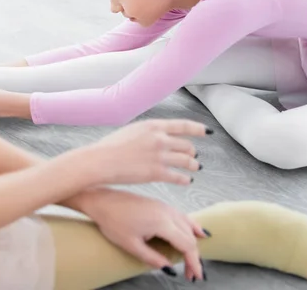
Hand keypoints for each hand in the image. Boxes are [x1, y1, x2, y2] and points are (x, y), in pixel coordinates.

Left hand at [81, 189, 207, 281]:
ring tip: (191, 260)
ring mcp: (165, 206)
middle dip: (193, 256)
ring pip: (188, 225)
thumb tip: (169, 269)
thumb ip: (152, 258)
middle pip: (190, 236)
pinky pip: (182, 216)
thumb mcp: (131, 245)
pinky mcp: (160, 204)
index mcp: (161, 222)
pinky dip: (191, 227)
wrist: (102, 201)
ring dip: (193, 243)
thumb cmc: (112, 221)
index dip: (194, 262)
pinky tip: (197, 233)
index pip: (187, 245)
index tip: (197, 276)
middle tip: (191, 273)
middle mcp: (167, 212)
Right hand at [88, 119, 207, 185]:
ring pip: (186, 161)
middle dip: (192, 151)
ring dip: (193, 165)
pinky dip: (185, 179)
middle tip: (193, 156)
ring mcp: (160, 156)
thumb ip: (147, 133)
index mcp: (153, 126)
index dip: (198, 129)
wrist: (100, 161)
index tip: (206, 132)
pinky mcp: (157, 173)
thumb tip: (157, 136)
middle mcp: (160, 139)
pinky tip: (187, 181)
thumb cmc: (109, 147)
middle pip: (186, 145)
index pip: (183, 125)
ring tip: (195, 168)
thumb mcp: (131, 131)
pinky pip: (179, 177)